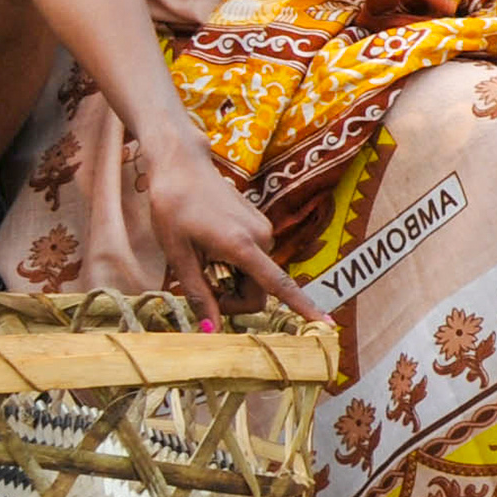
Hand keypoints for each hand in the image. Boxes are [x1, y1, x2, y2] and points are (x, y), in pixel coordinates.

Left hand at [130, 125, 321, 324]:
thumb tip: (211, 331)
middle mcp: (262, 238)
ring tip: (202, 259)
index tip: (324, 324)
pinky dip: (236, 265)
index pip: (278, 285)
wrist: (181, 165)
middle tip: (201, 287)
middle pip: (260, 289)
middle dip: (234, 299)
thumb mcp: (178, 255)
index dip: (301, 306)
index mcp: (243, 246)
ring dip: (232, 280)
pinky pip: (254, 259)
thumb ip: (198, 294)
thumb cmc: (173, 207)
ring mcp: (263, 229)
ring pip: (256, 275)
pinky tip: (211, 247)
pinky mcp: (259, 224)